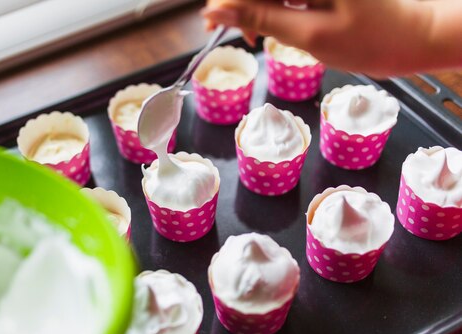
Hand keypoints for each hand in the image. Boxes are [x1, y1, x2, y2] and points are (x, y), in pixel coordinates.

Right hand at [202, 0, 461, 77]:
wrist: (411, 39)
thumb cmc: (369, 40)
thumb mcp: (310, 35)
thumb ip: (261, 19)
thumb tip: (219, 11)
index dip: (228, 0)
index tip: (211, 24)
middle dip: (239, 3)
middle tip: (230, 34)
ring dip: (254, 7)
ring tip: (252, 36)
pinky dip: (271, 7)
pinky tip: (270, 27)